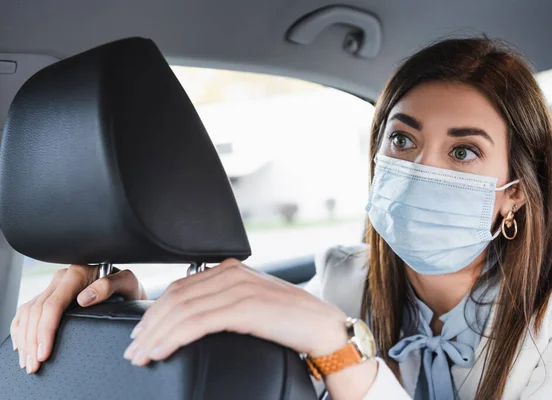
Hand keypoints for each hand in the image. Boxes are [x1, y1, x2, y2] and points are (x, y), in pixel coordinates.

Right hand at [11, 265, 146, 373]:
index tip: (45, 352)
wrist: (127, 289)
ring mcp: (54, 286)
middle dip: (32, 341)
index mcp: (78, 273)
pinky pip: (26, 311)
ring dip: (24, 339)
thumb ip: (110, 285)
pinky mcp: (50, 295)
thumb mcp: (127, 283)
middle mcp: (62, 277)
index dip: (45, 330)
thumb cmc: (128, 288)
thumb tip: (84, 298)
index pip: (53, 304)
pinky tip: (21, 345)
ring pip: (28, 313)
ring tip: (27, 362)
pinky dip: (21, 329)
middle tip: (34, 364)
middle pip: (36, 311)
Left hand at [123, 259, 348, 366]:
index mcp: (231, 270)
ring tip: (141, 355)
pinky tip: (160, 351)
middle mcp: (232, 274)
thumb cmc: (291, 321)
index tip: (140, 333)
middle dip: (149, 325)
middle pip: (175, 297)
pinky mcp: (245, 308)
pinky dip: (174, 337)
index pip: (180, 287)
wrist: (325, 328)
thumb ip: (226, 302)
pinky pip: (198, 322)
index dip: (155, 311)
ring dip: (155, 334)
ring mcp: (239, 288)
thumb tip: (195, 320)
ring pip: (182, 310)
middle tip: (133, 349)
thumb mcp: (253, 304)